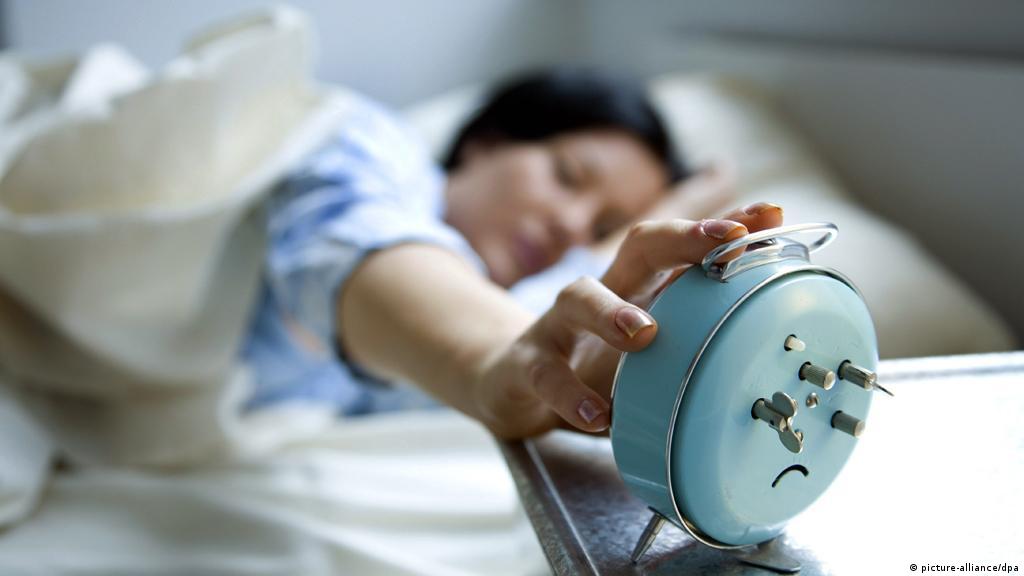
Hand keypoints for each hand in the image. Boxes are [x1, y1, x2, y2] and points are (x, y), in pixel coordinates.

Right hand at [473, 203, 783, 438]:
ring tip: (644, 332)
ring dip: (611, 311)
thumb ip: (688, 326)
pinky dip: (570, 394)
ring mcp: (558, 326)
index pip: (681, 242)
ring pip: (578, 298)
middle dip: (682, 237)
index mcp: (636, 286)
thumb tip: (762, 322)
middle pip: (637, 247)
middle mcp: (601, 293)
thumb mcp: (645, 341)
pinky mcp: (527, 364)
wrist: (511, 382)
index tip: (770, 214)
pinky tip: (597, 414)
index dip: (722, 225)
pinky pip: (545, 374)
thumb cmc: (592, 359)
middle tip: (726, 241)